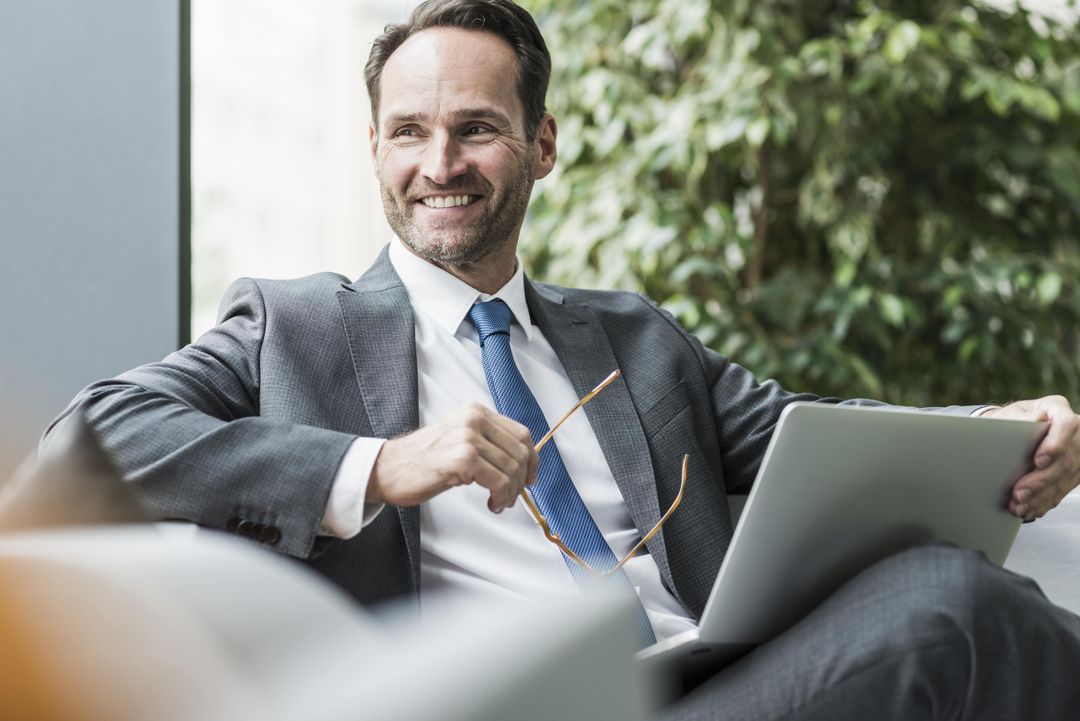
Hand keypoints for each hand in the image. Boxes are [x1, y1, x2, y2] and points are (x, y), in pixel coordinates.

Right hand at [367, 403, 537, 512]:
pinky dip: (501, 497)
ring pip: (512, 468)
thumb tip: (520, 463)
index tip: (530, 478)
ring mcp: (468, 437)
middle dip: (522, 480)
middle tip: (511, 497)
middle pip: (520, 452)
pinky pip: (499, 481)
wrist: (389, 469)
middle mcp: (474, 419)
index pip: (521, 434)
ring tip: (499, 502)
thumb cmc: (422, 460)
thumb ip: (487, 443)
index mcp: (476, 412)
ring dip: (511, 493)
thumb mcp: (459, 439)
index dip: (532, 460)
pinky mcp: (462, 458)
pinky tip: (492, 504)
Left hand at [981, 396, 1079, 520]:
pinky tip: (1030, 509)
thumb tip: (1036, 419)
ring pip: (1064, 479)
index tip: (1038, 461)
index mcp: (1058, 409)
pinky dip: (1044, 502)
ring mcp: (1077, 453)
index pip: (1066, 425)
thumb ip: (1021, 418)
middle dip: (1041, 480)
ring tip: (1019, 506)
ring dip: (1041, 496)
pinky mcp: (1074, 473)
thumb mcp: (1011, 414)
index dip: (1055, 444)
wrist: (1012, 431)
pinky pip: (1062, 490)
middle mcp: (1074, 432)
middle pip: (1065, 459)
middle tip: (1019, 493)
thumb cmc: (1010, 420)